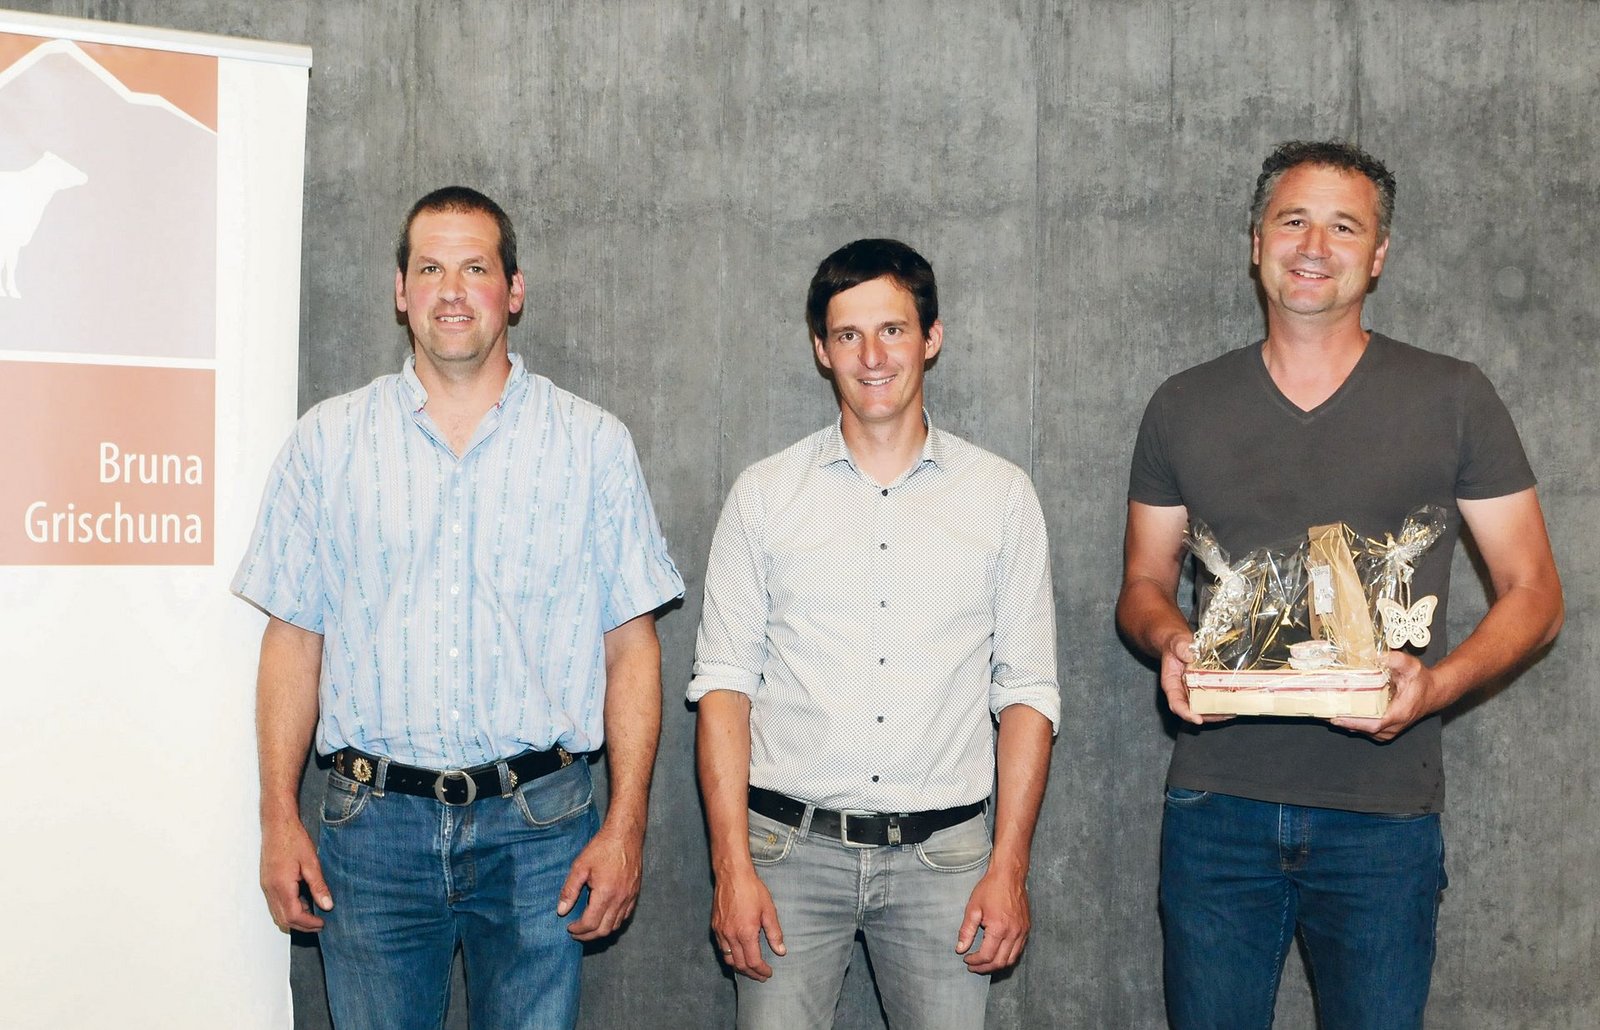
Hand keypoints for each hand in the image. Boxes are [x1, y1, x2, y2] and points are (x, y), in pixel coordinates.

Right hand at [260, 816, 331, 932]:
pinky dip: (288, 908)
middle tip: (319, 923)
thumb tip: (327, 906)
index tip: (323, 923)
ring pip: (278, 913)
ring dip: (294, 918)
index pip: (293, 916)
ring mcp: (266, 886)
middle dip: (302, 925)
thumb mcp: (311, 863)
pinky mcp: (266, 882)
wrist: (277, 824)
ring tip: (313, 914)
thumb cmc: (293, 839)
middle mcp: (270, 890)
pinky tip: (302, 901)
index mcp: (281, 886)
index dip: (309, 923)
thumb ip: (319, 886)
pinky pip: (275, 903)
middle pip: (283, 919)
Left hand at [558, 824, 642, 940]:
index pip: (590, 923)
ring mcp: (630, 897)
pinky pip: (625, 915)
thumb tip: (561, 911)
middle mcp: (620, 899)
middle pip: (604, 930)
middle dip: (588, 935)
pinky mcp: (635, 893)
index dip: (578, 930)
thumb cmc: (602, 847)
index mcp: (605, 894)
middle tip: (576, 933)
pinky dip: (613, 922)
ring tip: (588, 927)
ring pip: (616, 925)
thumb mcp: (580, 866)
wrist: (625, 834)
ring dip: (600, 930)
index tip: (568, 927)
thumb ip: (570, 890)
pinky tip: (604, 916)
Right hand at [711, 864, 784, 980]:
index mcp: (746, 933)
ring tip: (750, 969)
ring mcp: (720, 932)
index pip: (753, 962)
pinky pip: (721, 948)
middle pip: (740, 965)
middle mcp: (731, 936)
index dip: (761, 971)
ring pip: (728, 959)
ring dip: (740, 967)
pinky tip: (738, 954)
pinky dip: (730, 956)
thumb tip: (781, 951)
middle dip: (752, 973)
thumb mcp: (769, 910)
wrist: (732, 875)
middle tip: (761, 976)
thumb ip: (774, 933)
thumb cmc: (752, 890)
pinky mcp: (715, 926)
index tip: (768, 973)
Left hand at [956, 867, 1028, 974]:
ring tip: (984, 963)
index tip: (966, 958)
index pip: (987, 956)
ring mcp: (1022, 932)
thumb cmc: (990, 889)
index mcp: (999, 928)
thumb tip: (960, 949)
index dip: (975, 961)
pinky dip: (1007, 957)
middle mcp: (1013, 933)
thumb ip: (966, 931)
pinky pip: (1018, 950)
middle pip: (1000, 962)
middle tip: (973, 966)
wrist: (1009, 875)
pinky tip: (997, 953)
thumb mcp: (973, 909)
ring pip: (1011, 959)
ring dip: (997, 965)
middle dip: (985, 968)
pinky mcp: (1027, 929)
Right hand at [1157, 633, 1230, 725]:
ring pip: (1204, 708)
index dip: (1186, 713)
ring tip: (1232, 711)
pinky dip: (1222, 703)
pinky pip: (1212, 699)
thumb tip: (1190, 655)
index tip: (1197, 719)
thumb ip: (1181, 648)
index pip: (1176, 704)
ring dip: (1218, 712)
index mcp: (1171, 684)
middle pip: (1193, 710)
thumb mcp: (1177, 643)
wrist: (1180, 643)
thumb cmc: (1175, 644)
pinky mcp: (1204, 688)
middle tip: (1224, 715)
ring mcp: (1194, 691)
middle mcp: (1183, 691)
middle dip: (1208, 716)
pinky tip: (1233, 702)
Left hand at [1332, 650, 1437, 741]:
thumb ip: (1395, 660)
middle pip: (1363, 729)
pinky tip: (1338, 711)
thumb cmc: (1421, 680)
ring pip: (1362, 730)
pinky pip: (1365, 728)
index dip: (1353, 722)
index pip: (1373, 724)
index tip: (1335, 717)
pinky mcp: (1384, 730)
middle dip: (1342, 720)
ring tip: (1325, 710)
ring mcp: (1388, 731)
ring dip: (1345, 722)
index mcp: (1399, 714)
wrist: (1433, 692)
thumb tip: (1375, 655)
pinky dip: (1352, 721)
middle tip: (1322, 709)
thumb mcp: (1411, 666)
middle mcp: (1393, 727)